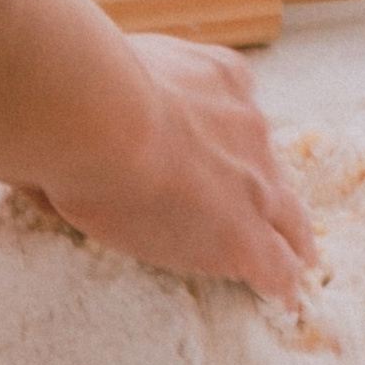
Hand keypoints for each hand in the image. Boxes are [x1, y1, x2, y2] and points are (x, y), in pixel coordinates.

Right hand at [37, 32, 316, 308]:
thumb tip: (64, 116)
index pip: (236, 112)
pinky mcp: (242, 235)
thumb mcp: (115, 66)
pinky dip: (282, 282)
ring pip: (285, 212)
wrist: (99, 114)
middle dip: (272, 186)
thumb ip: (109, 86)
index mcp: (217, 76)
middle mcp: (244, 122)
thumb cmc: (80, 89)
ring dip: (290, 235)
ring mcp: (251, 179)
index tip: (229, 151)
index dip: (234, 137)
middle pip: (269, 162)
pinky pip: (275, 264)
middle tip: (280, 210)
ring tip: (299, 257)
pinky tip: (285, 298)